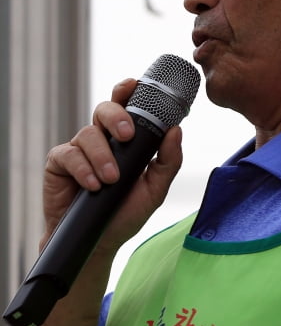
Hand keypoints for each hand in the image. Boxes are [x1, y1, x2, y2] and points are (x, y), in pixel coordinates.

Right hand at [41, 78, 183, 255]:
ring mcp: (79, 150)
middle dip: (117, 116)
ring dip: (103, 156)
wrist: (100, 241)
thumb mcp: (156, 189)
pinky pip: (69, 155)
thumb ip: (169, 161)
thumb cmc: (126, 212)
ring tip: (112, 179)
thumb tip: (176, 130)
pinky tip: (93, 185)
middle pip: (105, 109)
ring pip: (88, 133)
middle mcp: (102, 139)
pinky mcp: (60, 164)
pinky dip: (84, 169)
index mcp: (126, 140)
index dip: (128, 91)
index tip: (136, 84)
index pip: (127, 108)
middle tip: (127, 135)